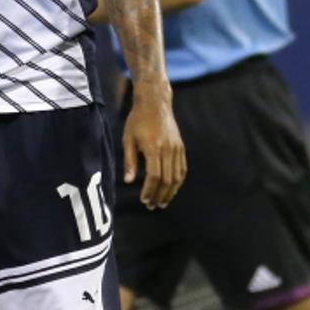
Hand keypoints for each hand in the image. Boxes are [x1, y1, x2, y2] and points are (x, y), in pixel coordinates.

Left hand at [121, 93, 185, 208]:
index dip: (150, 190)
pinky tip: (171, 189)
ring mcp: (177, 149)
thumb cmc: (137, 121)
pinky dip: (177, 182)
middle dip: (160, 195)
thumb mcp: (128, 139)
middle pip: (167, 180)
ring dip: (170, 192)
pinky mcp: (181, 148)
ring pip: (177, 177)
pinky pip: (182, 169)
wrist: (155, 103)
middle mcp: (168, 149)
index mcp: (153, 147)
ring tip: (162, 202)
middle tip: (152, 206)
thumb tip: (128, 182)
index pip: (154, 176)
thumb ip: (129, 161)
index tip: (144, 200)